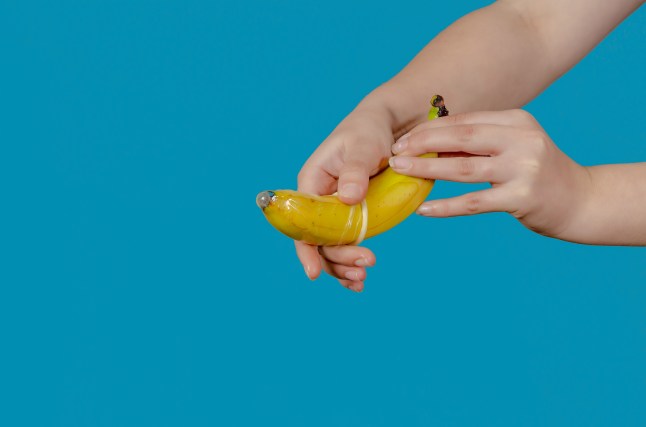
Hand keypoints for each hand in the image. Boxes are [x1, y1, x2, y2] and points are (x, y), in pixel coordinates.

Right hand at [295, 107, 393, 291]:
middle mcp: (318, 202)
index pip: (301, 222)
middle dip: (337, 259)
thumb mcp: (363, 145)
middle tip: (365, 267)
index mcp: (311, 183)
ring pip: (331, 248)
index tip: (314, 272)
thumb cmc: (367, 131)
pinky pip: (346, 245)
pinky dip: (350, 263)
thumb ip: (356, 169)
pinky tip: (360, 279)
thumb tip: (349, 197)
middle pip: (318, 241)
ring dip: (343, 266)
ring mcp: (334, 212)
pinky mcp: (351, 217)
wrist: (385, 128)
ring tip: (362, 278)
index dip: (305, 249)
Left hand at [389, 109, 591, 239]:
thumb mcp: (512, 148)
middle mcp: (522, 139)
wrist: (580, 200)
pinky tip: (423, 210)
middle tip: (394, 152)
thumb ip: (477, 145)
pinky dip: (446, 207)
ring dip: (427, 170)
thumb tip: (427, 148)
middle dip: (422, 143)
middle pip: (461, 138)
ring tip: (400, 171)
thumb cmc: (534, 173)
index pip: (464, 121)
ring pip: (463, 169)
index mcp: (517, 120)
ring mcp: (523, 168)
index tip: (402, 139)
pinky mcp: (522, 197)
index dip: (429, 130)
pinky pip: (474, 203)